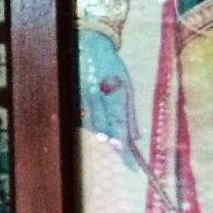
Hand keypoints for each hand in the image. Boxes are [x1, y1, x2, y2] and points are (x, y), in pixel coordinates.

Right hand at [79, 28, 139, 159]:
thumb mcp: (127, 86)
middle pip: (106, 132)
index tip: (132, 165)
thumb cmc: (112, 67)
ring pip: (95, 127)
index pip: (120, 129)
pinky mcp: (76, 100)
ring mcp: (84, 101)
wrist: (90, 47)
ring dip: (106, 137)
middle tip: (127, 161)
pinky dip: (96, 127)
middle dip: (116, 146)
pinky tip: (103, 129)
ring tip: (116, 144)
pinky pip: (87, 119)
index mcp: (113, 96)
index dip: (125, 149)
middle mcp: (97, 101)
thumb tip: (136, 137)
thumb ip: (130, 113)